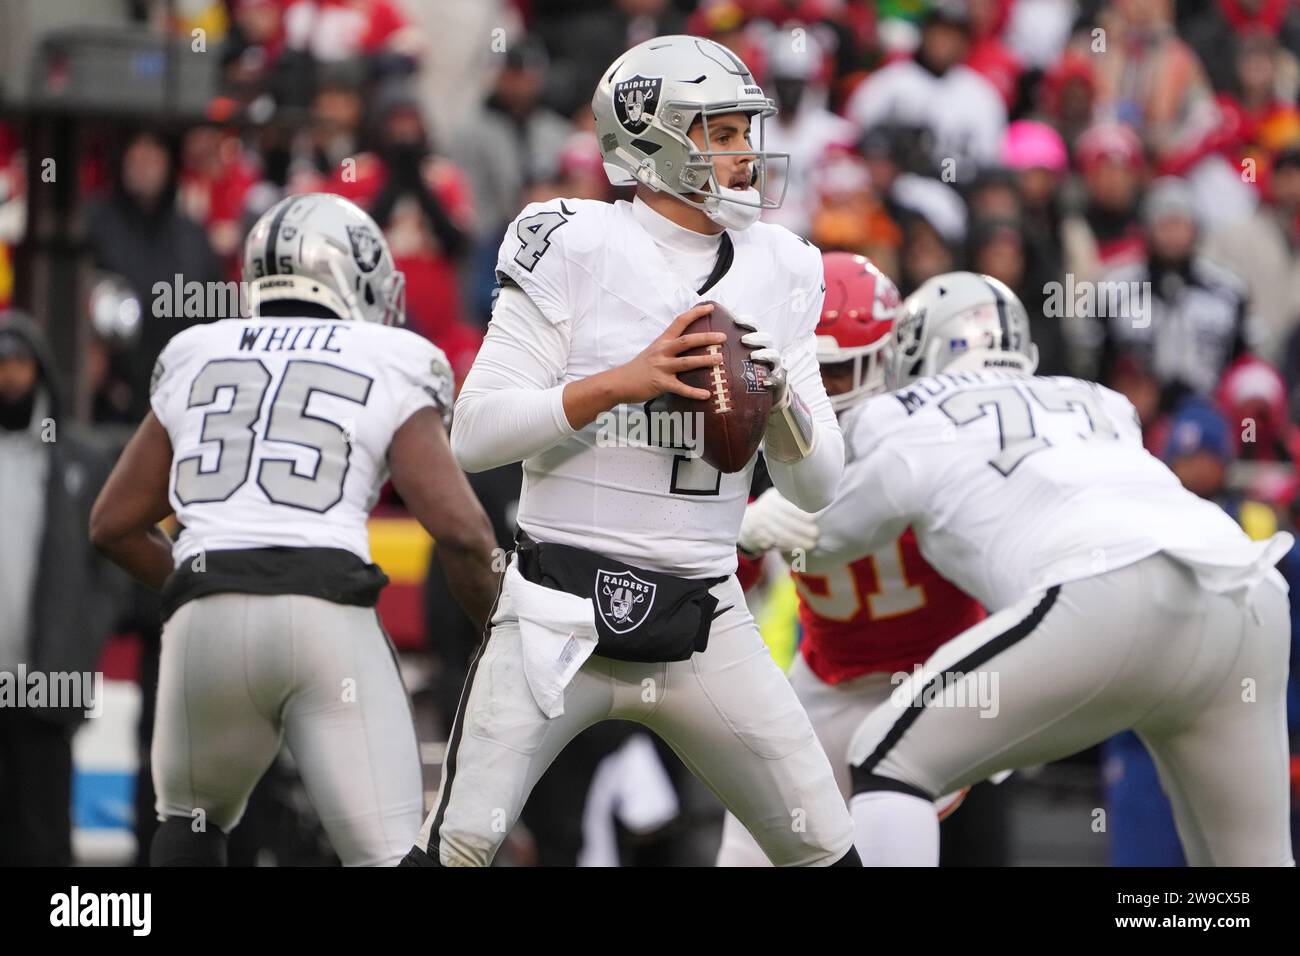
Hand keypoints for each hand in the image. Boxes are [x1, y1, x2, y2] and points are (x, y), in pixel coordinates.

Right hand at [609, 303, 725, 403]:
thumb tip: (691, 345)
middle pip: (687, 341)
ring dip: (705, 360)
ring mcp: (662, 367)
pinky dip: (694, 392)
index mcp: (662, 341)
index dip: (695, 313)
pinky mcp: (661, 383)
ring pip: (687, 362)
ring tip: (719, 360)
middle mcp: (662, 351)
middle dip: (706, 338)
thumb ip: (670, 348)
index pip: (680, 321)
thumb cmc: (640, 367)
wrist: (619, 382)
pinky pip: (681, 388)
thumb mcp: (654, 351)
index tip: (710, 307)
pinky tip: (706, 395)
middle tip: (722, 337)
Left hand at [733, 317, 786, 406]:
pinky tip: (765, 382)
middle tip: (744, 340)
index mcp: (757, 342)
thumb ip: (726, 346)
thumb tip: (706, 336)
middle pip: (766, 339)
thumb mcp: (736, 355)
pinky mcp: (776, 381)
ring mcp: (773, 365)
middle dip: (756, 337)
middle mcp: (767, 350)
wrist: (761, 388)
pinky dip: (772, 380)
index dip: (748, 322)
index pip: (755, 327)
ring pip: (774, 356)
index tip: (736, 320)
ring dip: (764, 355)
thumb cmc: (744, 369)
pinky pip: (777, 380)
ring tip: (753, 356)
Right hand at [738, 487, 819, 556]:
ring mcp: (761, 527)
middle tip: (816, 534)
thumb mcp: (775, 496)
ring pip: (782, 535)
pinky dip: (789, 547)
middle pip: (786, 523)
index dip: (802, 513)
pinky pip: (776, 544)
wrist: (745, 523)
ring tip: (811, 545)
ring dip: (798, 541)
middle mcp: (764, 513)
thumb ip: (789, 494)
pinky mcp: (760, 539)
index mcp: (771, 500)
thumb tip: (814, 495)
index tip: (815, 517)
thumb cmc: (768, 508)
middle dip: (803, 529)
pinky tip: (799, 549)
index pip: (788, 507)